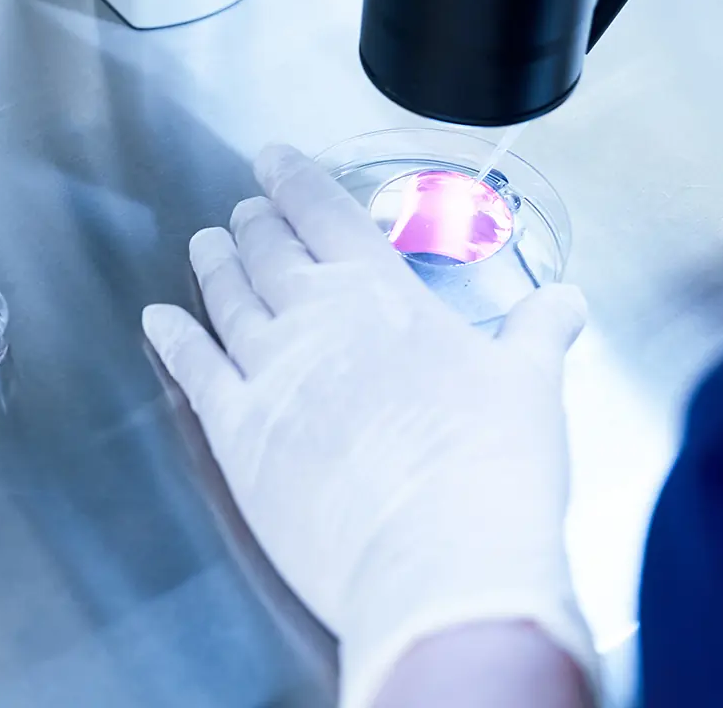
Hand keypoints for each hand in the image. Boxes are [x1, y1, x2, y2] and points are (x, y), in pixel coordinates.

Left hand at [143, 145, 595, 707]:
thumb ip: (537, 334)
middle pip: (270, 251)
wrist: (440, 563)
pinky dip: (173, 338)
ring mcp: (268, 373)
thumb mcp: (531, 385)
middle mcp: (314, 319)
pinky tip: (158, 320)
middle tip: (245, 209)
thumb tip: (564, 302)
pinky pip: (192, 369)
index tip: (273, 159)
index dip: (295, 180)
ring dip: (214, 267)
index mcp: (382, 295)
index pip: (327, 214)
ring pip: (228, 299)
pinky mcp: (236, 433)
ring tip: (205, 245)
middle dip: (255, 223)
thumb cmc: (492, 472)